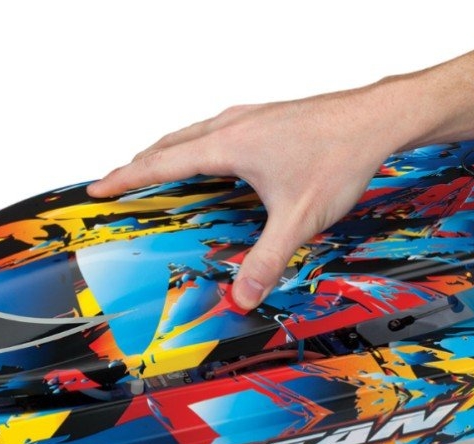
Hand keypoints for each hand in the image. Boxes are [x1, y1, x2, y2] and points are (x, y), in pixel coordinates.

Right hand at [87, 83, 414, 309]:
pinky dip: (194, 145)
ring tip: (152, 169)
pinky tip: (209, 158)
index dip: (125, 177)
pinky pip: (214, 130)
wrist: (377, 119)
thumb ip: (266, 259)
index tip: (97, 188)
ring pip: (191, 134)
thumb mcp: (298, 218)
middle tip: (115, 183)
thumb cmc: (339, 156)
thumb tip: (242, 296)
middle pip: (169, 144)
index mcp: (228, 145)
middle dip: (138, 165)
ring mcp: (249, 117)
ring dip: (166, 152)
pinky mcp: (266, 117)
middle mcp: (232, 125)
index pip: (160, 162)